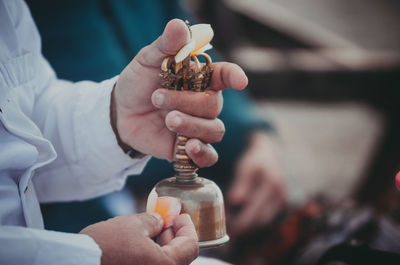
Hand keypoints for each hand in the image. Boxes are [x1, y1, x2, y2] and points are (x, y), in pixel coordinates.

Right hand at [80, 213, 197, 264]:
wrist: (77, 262)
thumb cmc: (104, 246)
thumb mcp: (133, 224)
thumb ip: (154, 221)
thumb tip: (161, 221)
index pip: (190, 246)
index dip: (188, 227)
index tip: (182, 216)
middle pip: (179, 257)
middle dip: (174, 236)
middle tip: (166, 220)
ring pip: (165, 263)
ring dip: (163, 246)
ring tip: (152, 229)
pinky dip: (151, 255)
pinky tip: (141, 243)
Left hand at [112, 19, 247, 166]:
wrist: (120, 113)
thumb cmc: (138, 83)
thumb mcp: (147, 60)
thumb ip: (166, 45)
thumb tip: (179, 25)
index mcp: (200, 79)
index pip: (224, 76)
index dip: (234, 77)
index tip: (239, 81)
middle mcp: (203, 103)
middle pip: (213, 105)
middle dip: (186, 102)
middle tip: (157, 98)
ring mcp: (198, 126)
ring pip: (214, 130)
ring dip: (191, 124)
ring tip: (167, 120)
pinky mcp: (189, 148)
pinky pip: (208, 156)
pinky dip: (202, 153)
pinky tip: (189, 146)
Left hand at [227, 131, 285, 236]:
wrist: (270, 154)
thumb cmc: (254, 161)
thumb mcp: (245, 168)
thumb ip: (241, 184)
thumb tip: (234, 201)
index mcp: (271, 183)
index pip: (255, 210)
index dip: (240, 222)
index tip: (227, 226)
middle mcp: (280, 194)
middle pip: (260, 219)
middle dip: (243, 226)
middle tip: (228, 229)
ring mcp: (283, 200)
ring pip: (264, 221)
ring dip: (249, 225)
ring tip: (232, 224)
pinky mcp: (282, 204)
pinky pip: (267, 217)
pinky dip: (254, 220)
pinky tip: (242, 217)